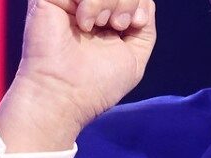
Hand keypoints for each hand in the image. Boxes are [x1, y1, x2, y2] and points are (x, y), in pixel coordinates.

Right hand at [0, 0, 157, 151]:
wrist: (65, 95)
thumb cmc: (95, 84)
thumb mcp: (134, 56)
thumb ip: (144, 27)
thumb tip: (145, 1)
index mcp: (102, 16)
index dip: (139, 2)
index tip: (136, 23)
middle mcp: (83, 5)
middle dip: (128, 1)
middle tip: (117, 25)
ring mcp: (66, 0)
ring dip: (110, 1)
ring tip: (98, 26)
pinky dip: (90, 1)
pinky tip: (84, 23)